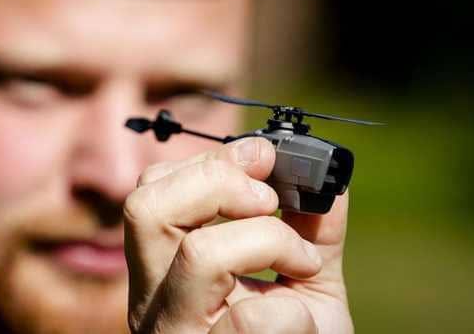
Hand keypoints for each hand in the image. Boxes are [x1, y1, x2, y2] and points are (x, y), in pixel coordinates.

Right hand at [124, 137, 352, 332]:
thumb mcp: (304, 282)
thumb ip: (310, 230)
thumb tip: (327, 179)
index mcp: (163, 269)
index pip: (150, 192)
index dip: (208, 162)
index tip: (264, 156)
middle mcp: (152, 301)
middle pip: (146, 208)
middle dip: (217, 182)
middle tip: (269, 199)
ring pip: (197, 254)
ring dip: (267, 241)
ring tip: (298, 260)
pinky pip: (254, 319)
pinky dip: (296, 307)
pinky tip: (306, 322)